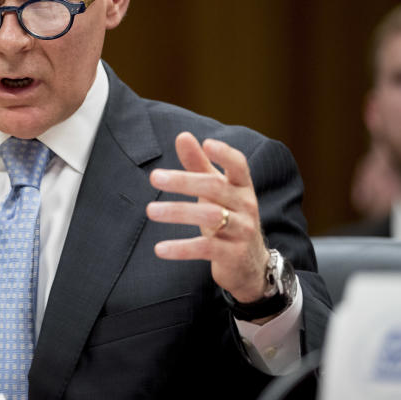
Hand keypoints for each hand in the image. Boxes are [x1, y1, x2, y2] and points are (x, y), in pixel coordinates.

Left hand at [147, 132, 269, 303]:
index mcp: (242, 186)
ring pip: (211, 216)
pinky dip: (182, 248)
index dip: (225, 154)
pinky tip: (159, 248)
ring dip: (178, 211)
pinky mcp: (233, 255)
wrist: (250, 264)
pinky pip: (206, 248)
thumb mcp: (216, 191)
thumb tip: (182, 135)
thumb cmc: (229, 217)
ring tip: (150, 210)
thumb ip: (199, 165)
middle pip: (215, 188)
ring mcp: (242, 230)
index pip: (239, 165)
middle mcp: (246, 205)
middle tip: (154, 176)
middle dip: (184, 181)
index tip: (207, 143)